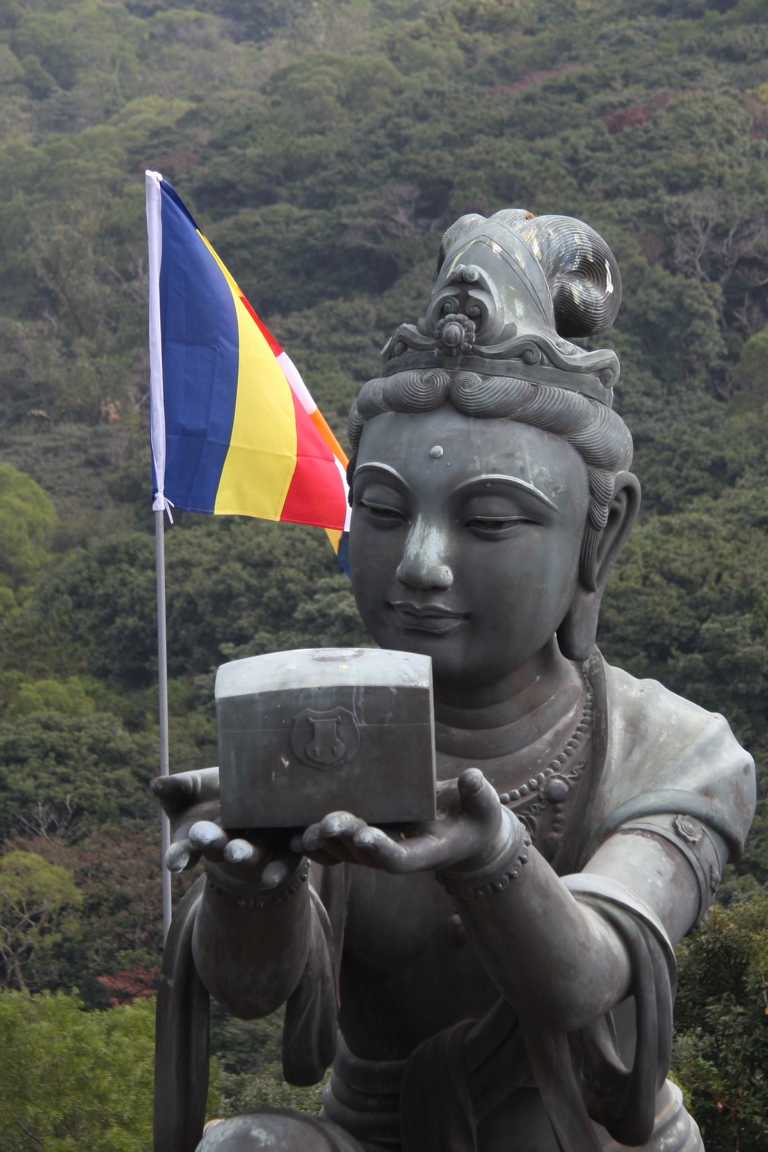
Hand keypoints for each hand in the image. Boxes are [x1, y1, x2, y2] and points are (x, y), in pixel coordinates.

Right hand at [150, 768, 297, 888]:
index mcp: (201, 836)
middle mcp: (226, 847)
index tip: (171, 861)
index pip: (185, 848)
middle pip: (216, 847)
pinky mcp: (284, 852)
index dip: (178, 855)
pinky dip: (275, 871)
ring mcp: (255, 851)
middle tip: (201, 837)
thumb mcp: (196, 786)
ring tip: (234, 853)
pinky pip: (280, 864)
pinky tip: (271, 878)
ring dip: (240, 855)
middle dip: (209, 843)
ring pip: (247, 855)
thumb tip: (156, 784)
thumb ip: (178, 787)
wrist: (262, 793)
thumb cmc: (219, 790)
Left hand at [291, 768, 509, 874]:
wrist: (463, 829)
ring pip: (343, 853)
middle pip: (363, 855)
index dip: (381, 848)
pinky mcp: (363, 838)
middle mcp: (395, 855)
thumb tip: (474, 778)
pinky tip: (292, 834)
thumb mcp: (484, 807)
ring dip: (322, 843)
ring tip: (302, 830)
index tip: (366, 835)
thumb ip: (479, 795)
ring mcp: (376, 849)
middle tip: (327, 822)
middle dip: (344, 840)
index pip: (399, 858)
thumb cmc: (476, 816)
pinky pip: (335, 845)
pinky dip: (315, 842)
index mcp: (424, 853)